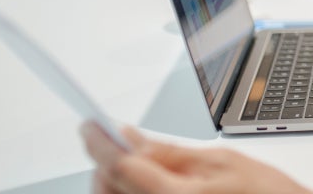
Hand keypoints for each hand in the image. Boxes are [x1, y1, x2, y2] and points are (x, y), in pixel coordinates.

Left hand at [81, 122, 312, 193]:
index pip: (120, 166)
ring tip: (133, 161)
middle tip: (112, 140)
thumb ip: (170, 151)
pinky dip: (127, 192)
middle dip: (103, 162)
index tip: (90, 125)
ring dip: (113, 179)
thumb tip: (132, 137)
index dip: (98, 142)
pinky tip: (142, 180)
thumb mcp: (222, 160)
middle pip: (108, 189)